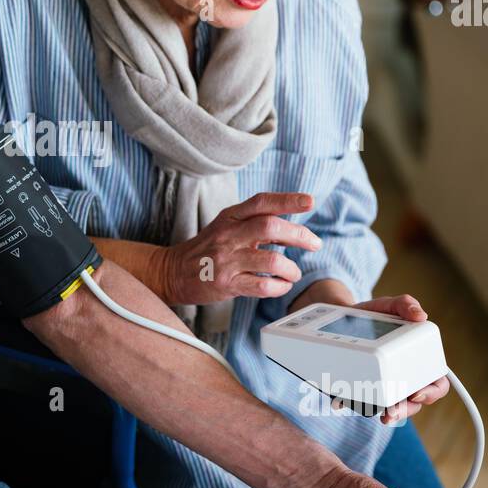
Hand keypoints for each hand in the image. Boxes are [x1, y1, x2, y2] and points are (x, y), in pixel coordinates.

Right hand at [159, 193, 320, 305]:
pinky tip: (281, 285)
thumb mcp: (226, 226)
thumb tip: (292, 226)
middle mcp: (228, 236)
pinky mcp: (226, 284)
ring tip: (294, 273)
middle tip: (315, 243)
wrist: (173, 272)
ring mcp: (226, 261)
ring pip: (271, 260)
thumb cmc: (206, 249)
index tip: (309, 202)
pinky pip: (262, 286)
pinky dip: (280, 287)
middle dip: (299, 234)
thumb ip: (254, 223)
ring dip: (291, 268)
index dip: (287, 200)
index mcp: (230, 217)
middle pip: (270, 227)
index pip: (261, 202)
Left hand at [353, 294, 449, 424]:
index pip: (436, 383)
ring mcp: (386, 383)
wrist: (345, 315)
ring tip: (380, 414)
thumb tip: (421, 315)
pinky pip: (366, 400)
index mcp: (419, 360)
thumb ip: (405, 304)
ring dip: (389, 414)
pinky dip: (358, 404)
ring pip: (394, 407)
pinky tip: (347, 403)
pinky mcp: (366, 385)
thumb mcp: (390, 305)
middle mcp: (405, 375)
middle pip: (416, 402)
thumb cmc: (375, 313)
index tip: (416, 393)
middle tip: (392, 412)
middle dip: (406, 410)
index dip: (431, 392)